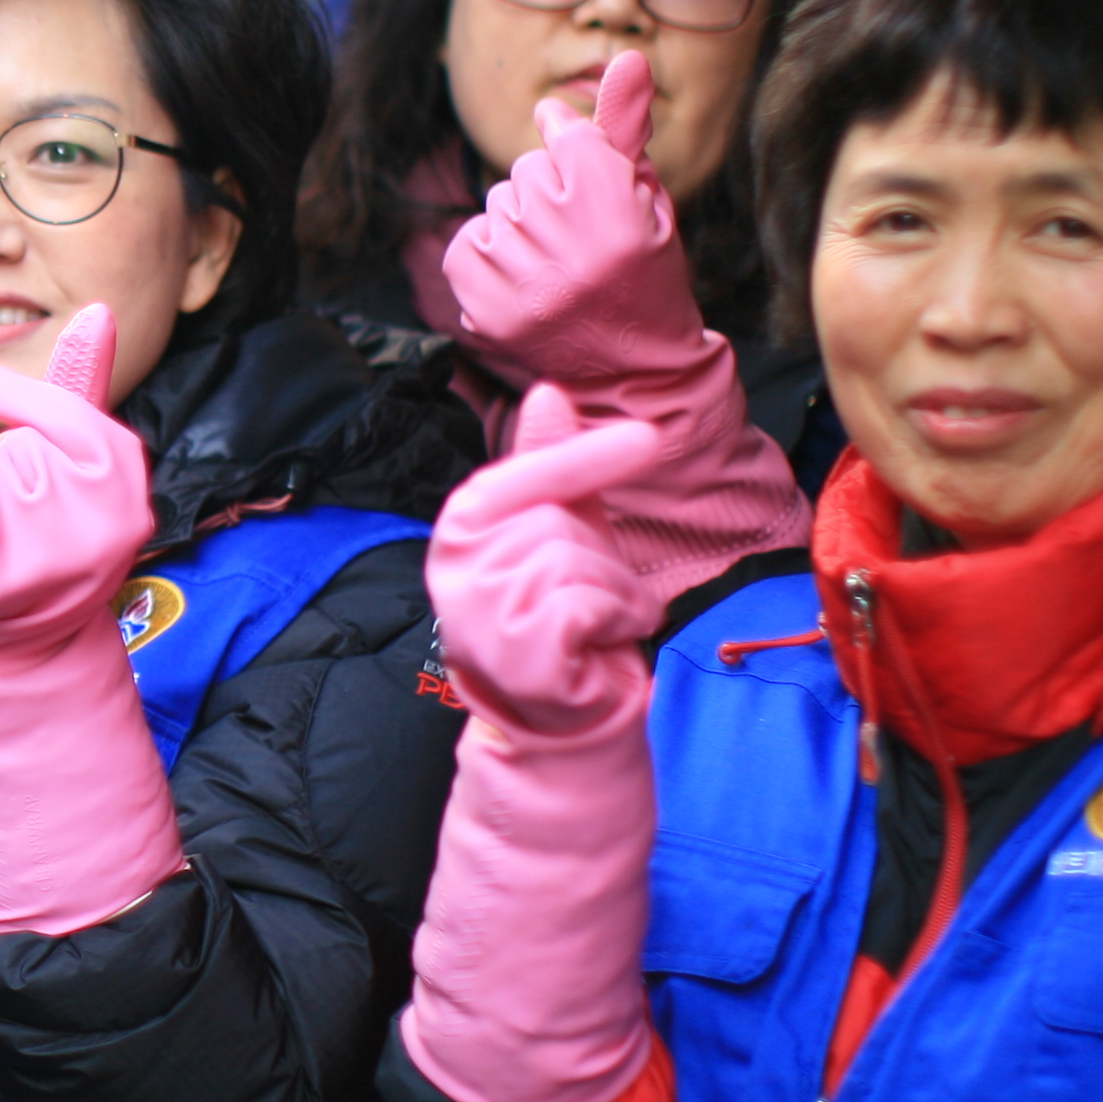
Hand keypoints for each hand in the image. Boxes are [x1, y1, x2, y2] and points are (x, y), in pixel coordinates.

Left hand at [0, 305, 151, 655]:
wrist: (26, 633)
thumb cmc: (51, 527)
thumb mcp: (79, 459)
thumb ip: (83, 386)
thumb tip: (98, 309)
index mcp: (127, 483)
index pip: (62, 410)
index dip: (6, 395)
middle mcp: (95, 518)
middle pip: (12, 440)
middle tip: (15, 518)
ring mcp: (40, 548)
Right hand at [425, 385, 667, 742]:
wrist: (559, 709)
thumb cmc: (562, 610)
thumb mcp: (562, 527)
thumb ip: (553, 464)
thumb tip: (547, 392)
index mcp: (462, 522)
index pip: (531, 473)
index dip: (589, 455)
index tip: (647, 435)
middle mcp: (455, 563)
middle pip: (563, 520)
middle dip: (601, 557)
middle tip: (589, 597)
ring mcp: (478, 610)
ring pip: (579, 563)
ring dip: (614, 595)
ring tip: (594, 625)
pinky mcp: (514, 650)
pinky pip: (588, 605)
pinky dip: (614, 623)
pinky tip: (595, 646)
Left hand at [442, 48, 706, 396]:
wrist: (636, 370)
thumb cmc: (644, 270)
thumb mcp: (647, 197)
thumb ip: (624, 128)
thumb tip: (626, 56)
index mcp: (617, 211)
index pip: (564, 136)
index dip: (569, 143)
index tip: (577, 163)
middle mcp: (568, 246)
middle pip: (526, 171)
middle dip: (550, 193)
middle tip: (580, 236)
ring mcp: (523, 281)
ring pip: (496, 206)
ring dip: (520, 225)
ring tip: (556, 262)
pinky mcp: (487, 311)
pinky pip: (465, 243)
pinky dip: (488, 253)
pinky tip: (523, 276)